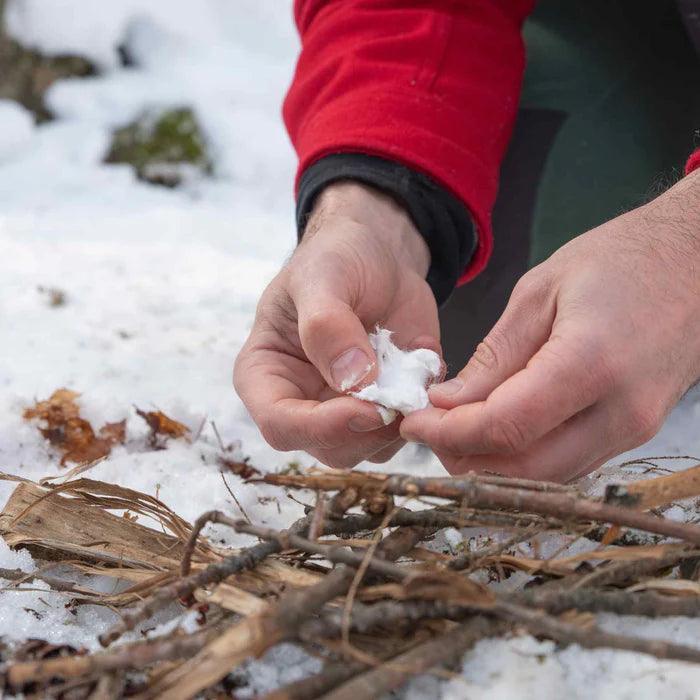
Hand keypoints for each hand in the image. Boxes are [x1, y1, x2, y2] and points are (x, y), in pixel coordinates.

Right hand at [234, 181, 438, 467]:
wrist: (377, 256)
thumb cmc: (335, 259)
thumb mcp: (323, 277)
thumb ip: (327, 325)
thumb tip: (353, 379)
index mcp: (266, 375)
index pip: (280, 425)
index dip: (321, 427)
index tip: (366, 409)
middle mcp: (301, 403)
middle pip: (328, 448)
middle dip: (368, 430)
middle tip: (401, 396)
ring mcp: (344, 410)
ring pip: (370, 450)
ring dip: (399, 422)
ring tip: (411, 371)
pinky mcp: (384, 408)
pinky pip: (405, 430)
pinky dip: (421, 410)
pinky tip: (423, 371)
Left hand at [401, 170, 699, 481]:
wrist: (697, 260)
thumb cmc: (620, 260)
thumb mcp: (541, 292)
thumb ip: (494, 357)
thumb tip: (449, 404)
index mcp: (591, 364)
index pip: (505, 426)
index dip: (450, 433)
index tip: (414, 421)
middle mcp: (620, 411)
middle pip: (525, 469)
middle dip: (464, 457)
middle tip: (429, 430)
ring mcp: (634, 428)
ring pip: (547, 475)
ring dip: (492, 462)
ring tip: (455, 429)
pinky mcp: (635, 431)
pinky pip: (569, 461)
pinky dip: (524, 455)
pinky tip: (497, 427)